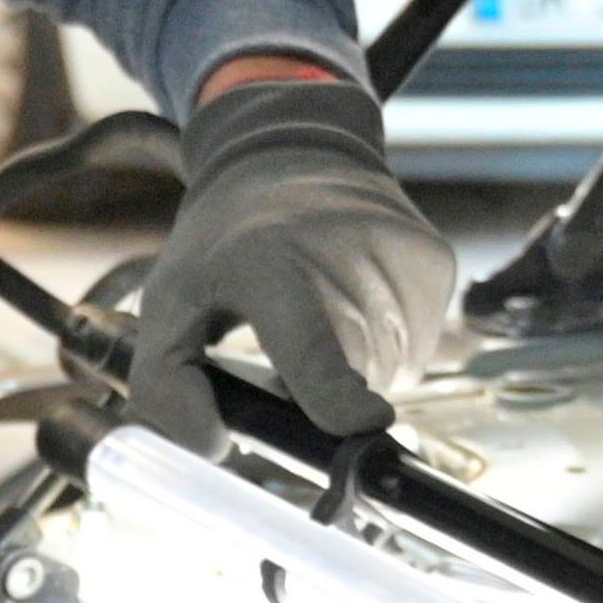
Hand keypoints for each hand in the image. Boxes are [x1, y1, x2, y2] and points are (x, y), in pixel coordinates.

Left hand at [124, 65, 455, 452]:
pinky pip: (416, 349)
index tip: (366, 425)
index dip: (337, 395)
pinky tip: (355, 298)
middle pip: (351, 376)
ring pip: (390, 370)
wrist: (291, 153)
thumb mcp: (168, 301)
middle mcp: (347, 253)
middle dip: (317, 390)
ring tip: (320, 309)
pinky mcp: (436, 262)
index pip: (314, 343)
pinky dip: (385, 344)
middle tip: (285, 345)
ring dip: (352, 367)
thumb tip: (214, 449)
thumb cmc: (224, 243)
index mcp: (269, 264)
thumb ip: (166, 383)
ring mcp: (401, 255)